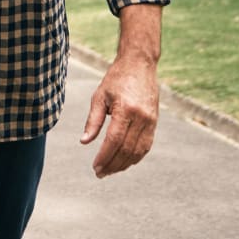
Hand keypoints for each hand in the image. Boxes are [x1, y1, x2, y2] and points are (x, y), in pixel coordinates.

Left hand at [81, 52, 159, 177]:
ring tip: (110, 171)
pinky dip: (135, 157)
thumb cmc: (116, 79)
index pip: (114, 140)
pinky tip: (124, 162)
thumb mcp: (99, 96)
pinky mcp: (155, 123)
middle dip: (113, 164)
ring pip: (138, 151)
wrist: (139, 65)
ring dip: (124, 164)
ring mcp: (151, 121)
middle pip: (127, 149)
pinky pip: (146, 146)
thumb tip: (84, 142)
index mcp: (126, 110)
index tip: (95, 167)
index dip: (104, 156)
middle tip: (100, 173)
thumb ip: (93, 120)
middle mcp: (141, 118)